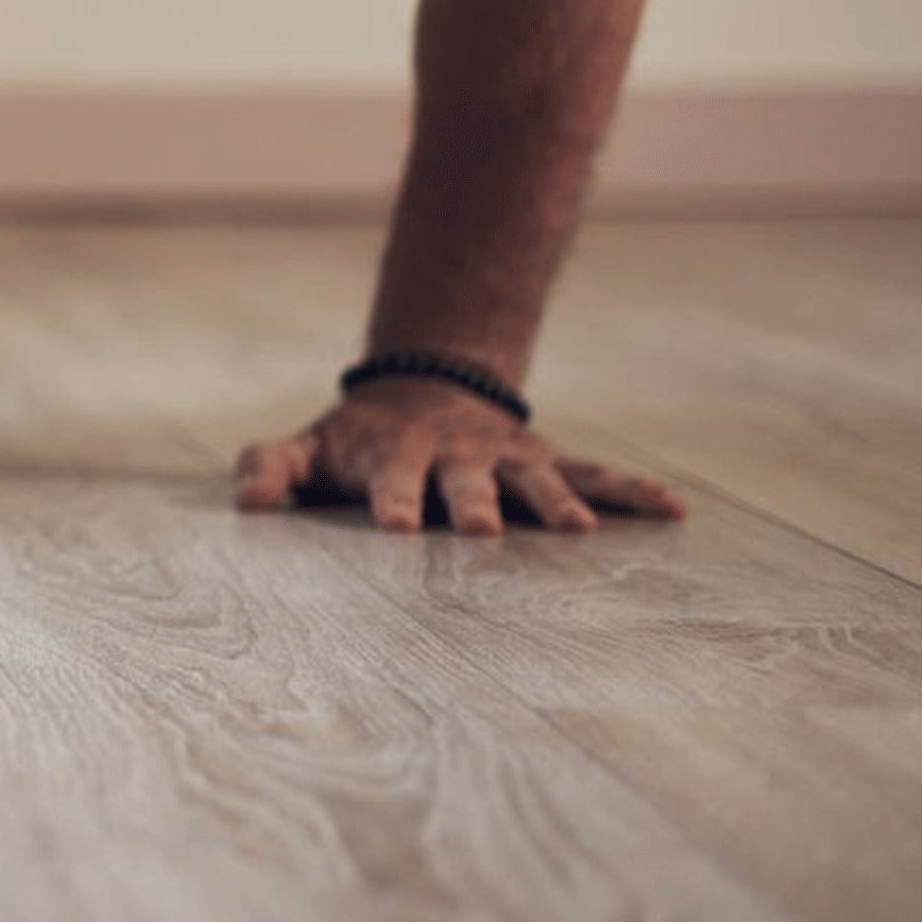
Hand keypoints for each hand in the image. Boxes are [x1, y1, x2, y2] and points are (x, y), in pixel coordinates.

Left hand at [232, 377, 686, 534]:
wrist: (420, 390)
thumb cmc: (355, 442)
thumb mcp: (307, 449)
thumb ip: (269, 469)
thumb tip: (246, 503)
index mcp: (395, 454)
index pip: (391, 479)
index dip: (393, 500)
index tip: (396, 528)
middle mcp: (456, 455)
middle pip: (465, 482)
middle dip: (473, 504)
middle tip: (484, 532)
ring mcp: (506, 458)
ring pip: (536, 479)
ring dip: (556, 501)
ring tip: (583, 529)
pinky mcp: (547, 462)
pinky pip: (597, 475)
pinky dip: (634, 490)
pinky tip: (675, 510)